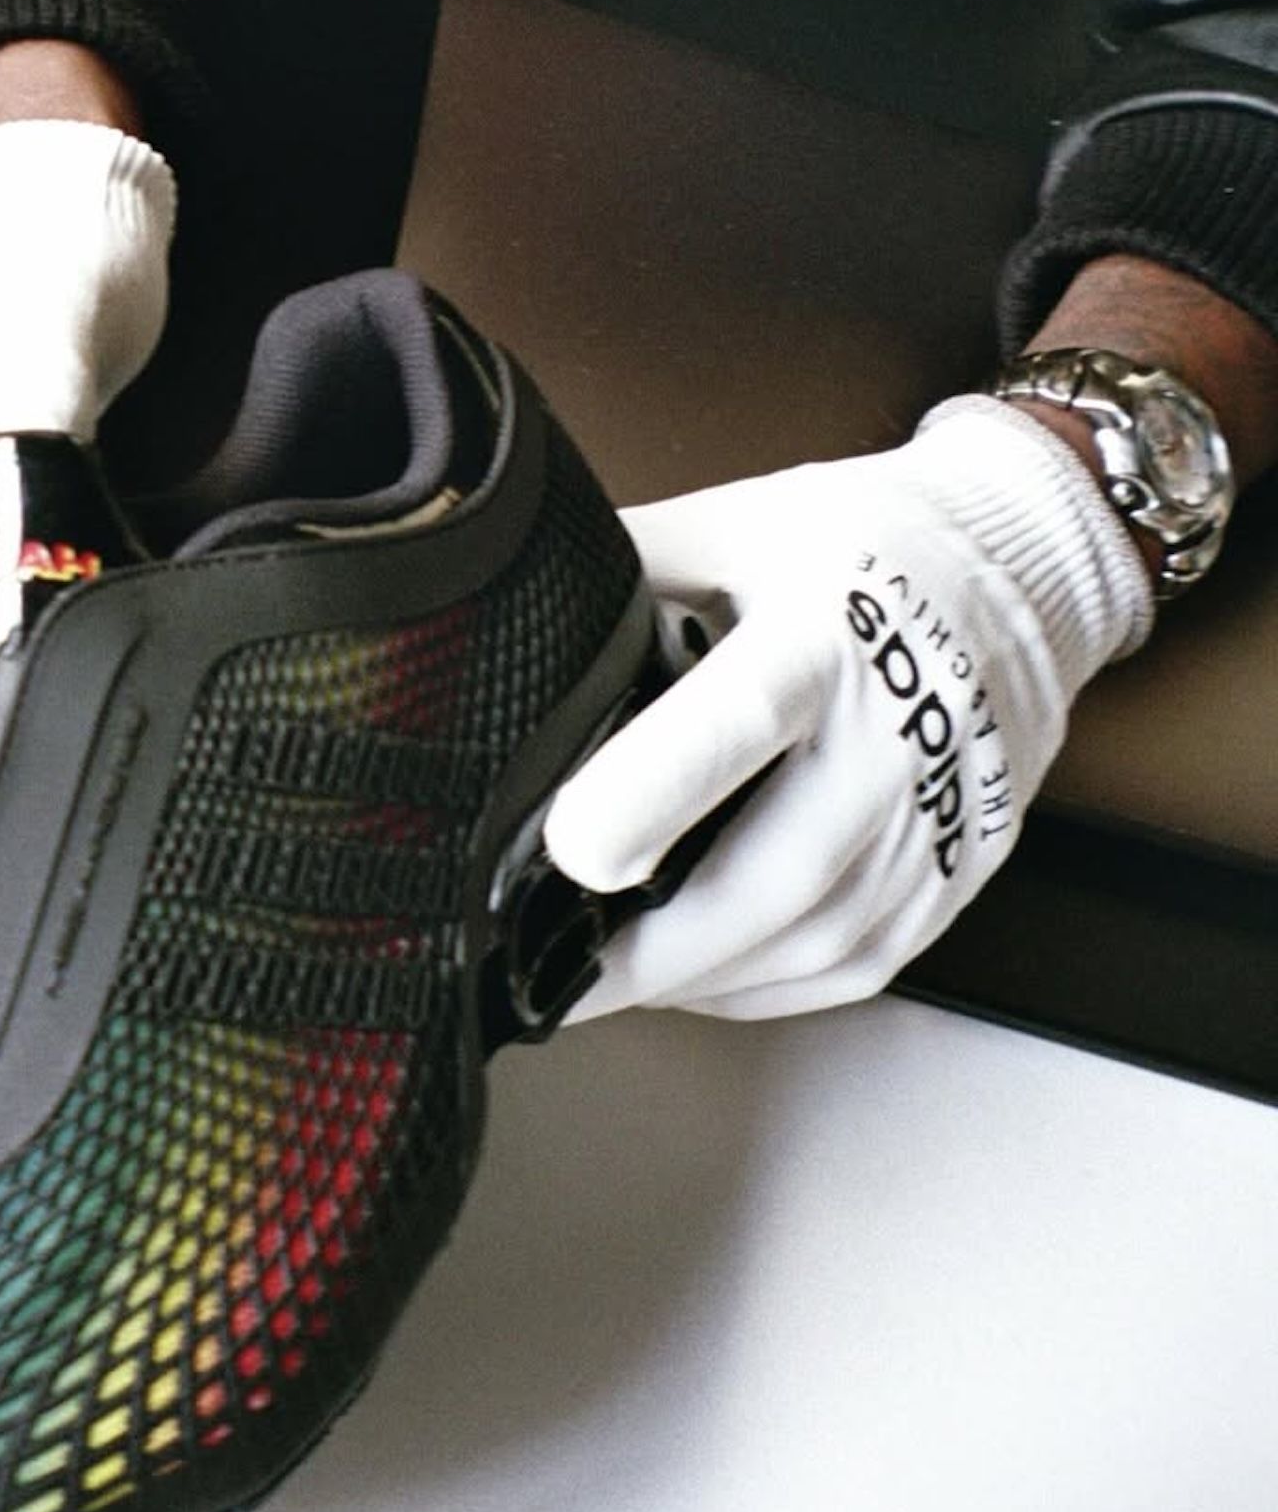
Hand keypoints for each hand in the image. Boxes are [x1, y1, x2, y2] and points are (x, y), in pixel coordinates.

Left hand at [542, 400, 1152, 1020]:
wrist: (1023, 571)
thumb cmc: (857, 545)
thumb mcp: (731, 523)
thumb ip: (620, 572)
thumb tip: (488, 604)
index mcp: (827, 630)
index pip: (743, 715)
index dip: (655, 790)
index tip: (570, 850)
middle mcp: (899, 732)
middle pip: (780, 870)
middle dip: (655, 947)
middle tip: (545, 982)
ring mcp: (942, 815)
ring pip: (818, 938)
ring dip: (699, 980)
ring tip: (596, 987)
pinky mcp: (962, 873)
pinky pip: (856, 962)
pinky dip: (763, 986)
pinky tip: (695, 978)